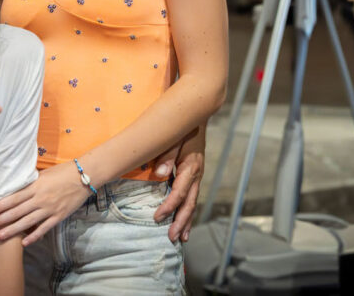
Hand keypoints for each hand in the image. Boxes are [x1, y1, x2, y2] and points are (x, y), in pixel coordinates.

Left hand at [0, 162, 88, 245]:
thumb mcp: (43, 174)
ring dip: (13, 229)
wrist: (84, 177)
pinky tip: (24, 243)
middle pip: (17, 211)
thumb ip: (31, 182)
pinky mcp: (58, 216)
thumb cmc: (63, 172)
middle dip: (1, 219)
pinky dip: (34, 236)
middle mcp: (40, 199)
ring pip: (27, 222)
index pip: (14, 198)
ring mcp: (49, 209)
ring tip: (0, 236)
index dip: (0, 205)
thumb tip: (17, 186)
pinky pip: (44, 228)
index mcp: (35, 186)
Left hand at [153, 127, 204, 242]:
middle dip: (180, 222)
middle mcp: (197, 174)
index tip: (157, 217)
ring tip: (181, 238)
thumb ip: (166, 156)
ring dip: (186, 220)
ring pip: (192, 203)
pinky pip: (191, 196)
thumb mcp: (174, 138)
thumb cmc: (181, 127)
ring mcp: (197, 175)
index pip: (179, 193)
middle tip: (172, 237)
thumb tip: (160, 175)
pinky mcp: (194, 174)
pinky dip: (187, 210)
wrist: (196, 116)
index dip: (168, 206)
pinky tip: (183, 219)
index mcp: (191, 167)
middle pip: (189, 204)